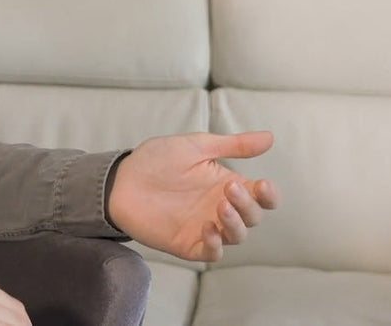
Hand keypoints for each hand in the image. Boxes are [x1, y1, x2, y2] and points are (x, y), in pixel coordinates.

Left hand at [107, 130, 279, 261]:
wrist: (121, 178)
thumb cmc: (157, 159)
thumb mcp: (196, 146)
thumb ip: (232, 145)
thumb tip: (270, 137)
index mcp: (227, 184)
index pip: (261, 197)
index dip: (269, 195)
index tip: (263, 185)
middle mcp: (220, 208)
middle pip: (253, 216)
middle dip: (248, 205)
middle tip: (228, 189)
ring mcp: (206, 227)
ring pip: (238, 236)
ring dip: (235, 224)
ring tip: (220, 207)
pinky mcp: (188, 243)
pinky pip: (212, 253)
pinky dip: (216, 245)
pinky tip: (207, 228)